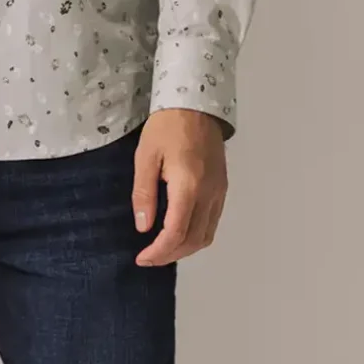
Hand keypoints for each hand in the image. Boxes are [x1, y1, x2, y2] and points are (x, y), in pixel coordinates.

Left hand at [132, 109, 227, 264]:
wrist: (196, 105)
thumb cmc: (167, 127)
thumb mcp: (145, 157)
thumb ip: (144, 194)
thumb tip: (143, 227)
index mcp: (189, 185)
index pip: (176, 232)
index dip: (159, 251)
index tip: (141, 257)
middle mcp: (209, 193)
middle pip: (193, 240)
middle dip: (170, 255)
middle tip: (148, 258)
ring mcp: (219, 192)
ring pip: (206, 235)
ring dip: (184, 249)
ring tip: (162, 250)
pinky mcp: (222, 188)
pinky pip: (212, 222)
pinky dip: (196, 236)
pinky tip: (179, 234)